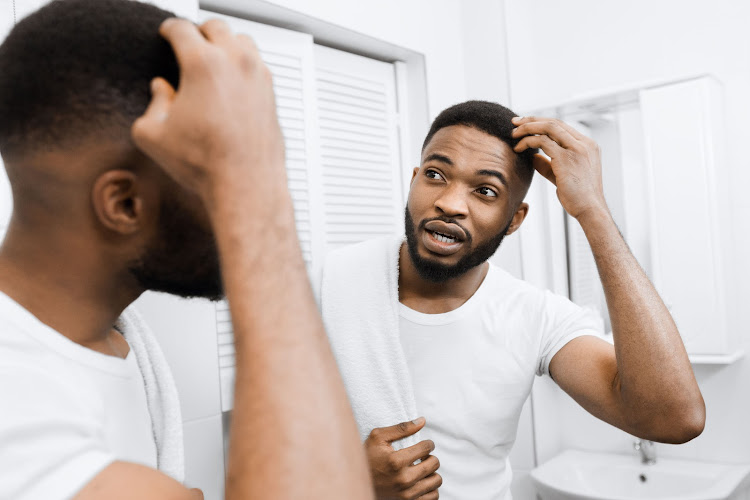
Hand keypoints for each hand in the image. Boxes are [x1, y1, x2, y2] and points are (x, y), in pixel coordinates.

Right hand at [131, 18, 285, 209]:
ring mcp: (258, 76)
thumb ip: (151, 105)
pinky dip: (244, 65)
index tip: (167, 34)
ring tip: (214, 58)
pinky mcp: (272, 93)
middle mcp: (235, 62)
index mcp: (203, 63)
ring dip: (226, 44)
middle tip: (190, 42)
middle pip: (216, 27)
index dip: (168, 29)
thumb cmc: (207, 164)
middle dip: (199, 32)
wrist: (246, 185)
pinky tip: (234, 82)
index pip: (181, 28)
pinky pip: (258, 65)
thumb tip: (161, 90)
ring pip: (242, 41)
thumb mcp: (153, 135)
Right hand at [365, 418, 441, 499]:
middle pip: (434, 463)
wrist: (357, 482)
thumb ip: (401, 428)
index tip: (425, 444)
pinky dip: (431, 488)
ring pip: (436, 481)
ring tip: (422, 468)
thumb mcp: (378, 437)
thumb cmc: (368, 456)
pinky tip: (422, 481)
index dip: (428, 443)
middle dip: (431, 456)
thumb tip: (422, 420)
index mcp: (396, 461)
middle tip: (423, 456)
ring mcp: (407, 494)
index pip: (426, 448)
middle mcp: (403, 479)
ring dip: (432, 472)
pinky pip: (433, 496)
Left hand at [512, 116, 607, 219]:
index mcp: (587, 145)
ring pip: (549, 127)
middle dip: (532, 120)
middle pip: (554, 122)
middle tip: (514, 122)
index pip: (562, 126)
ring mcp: (577, 149)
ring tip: (514, 134)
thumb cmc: (578, 197)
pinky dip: (528, 141)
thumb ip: (549, 165)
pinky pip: (543, 141)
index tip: (525, 124)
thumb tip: (533, 156)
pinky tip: (519, 148)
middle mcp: (584, 143)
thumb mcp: (562, 176)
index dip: (541, 123)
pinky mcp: (566, 158)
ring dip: (528, 128)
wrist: (590, 210)